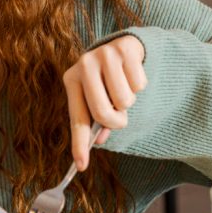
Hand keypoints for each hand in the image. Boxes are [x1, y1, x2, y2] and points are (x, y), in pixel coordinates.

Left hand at [63, 35, 147, 170]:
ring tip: (123, 87)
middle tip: (120, 118)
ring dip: (129, 102)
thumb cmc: (108, 80)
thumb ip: (96, 120)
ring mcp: (104, 54)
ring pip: (124, 101)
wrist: (125, 47)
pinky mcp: (125, 49)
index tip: (81, 166)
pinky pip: (138, 85)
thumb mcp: (97, 97)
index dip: (79, 144)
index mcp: (72, 79)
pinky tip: (131, 74)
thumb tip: (97, 141)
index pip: (77, 118)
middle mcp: (84, 64)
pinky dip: (139, 86)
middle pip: (102, 112)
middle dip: (116, 122)